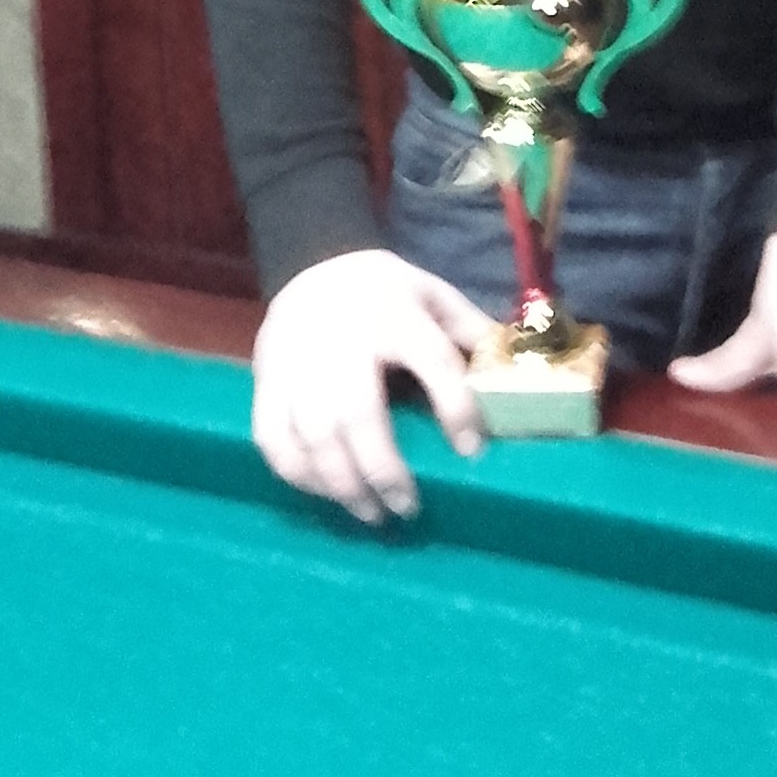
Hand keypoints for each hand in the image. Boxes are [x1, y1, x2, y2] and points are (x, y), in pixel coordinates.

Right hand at [251, 248, 493, 524]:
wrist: (310, 263)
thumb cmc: (382, 291)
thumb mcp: (430, 293)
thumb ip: (466, 329)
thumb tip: (509, 369)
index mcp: (394, 312)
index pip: (432, 359)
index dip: (455, 407)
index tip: (471, 450)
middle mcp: (342, 337)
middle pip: (359, 413)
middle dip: (383, 470)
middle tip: (406, 508)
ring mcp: (297, 359)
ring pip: (312, 434)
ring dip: (341, 484)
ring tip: (370, 513)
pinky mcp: (267, 378)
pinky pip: (271, 436)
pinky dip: (296, 473)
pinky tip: (324, 492)